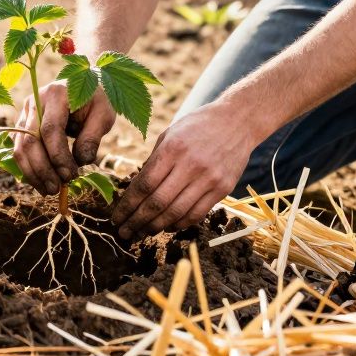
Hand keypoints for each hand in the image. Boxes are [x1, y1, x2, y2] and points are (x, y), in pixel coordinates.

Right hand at [12, 82, 116, 195]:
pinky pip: (18, 151)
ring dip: (32, 173)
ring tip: (49, 190)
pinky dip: (28, 169)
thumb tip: (81, 162)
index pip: (50, 129)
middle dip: (43, 168)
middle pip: (30, 140)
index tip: (71, 175)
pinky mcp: (21, 126)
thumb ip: (92, 137)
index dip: (58, 156)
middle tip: (57, 188)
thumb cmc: (94, 102)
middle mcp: (35, 101)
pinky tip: (41, 183)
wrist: (81, 87)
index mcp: (56, 93)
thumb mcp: (103, 115)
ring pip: (19, 148)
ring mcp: (24, 113)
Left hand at [111, 100, 255, 238]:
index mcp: (173, 149)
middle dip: (137, 221)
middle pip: (157, 203)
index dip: (128, 205)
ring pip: (176, 212)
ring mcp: (209, 179)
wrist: (238, 121)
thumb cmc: (198, 126)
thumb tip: (137, 189)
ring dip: (155, 227)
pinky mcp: (223, 189)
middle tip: (124, 232)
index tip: (116, 217)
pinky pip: (197, 214)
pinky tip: (167, 227)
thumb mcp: (171, 134)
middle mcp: (191, 165)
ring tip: (141, 234)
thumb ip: (155, 161)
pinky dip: (179, 224)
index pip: (144, 185)